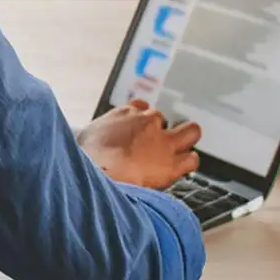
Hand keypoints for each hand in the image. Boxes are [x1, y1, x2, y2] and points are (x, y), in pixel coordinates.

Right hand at [77, 100, 201, 189]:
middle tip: (160, 138)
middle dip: (164, 127)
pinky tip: (185, 165)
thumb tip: (94, 143)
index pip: (140, 108)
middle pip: (164, 118)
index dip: (142, 119)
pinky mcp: (173, 162)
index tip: (140, 127)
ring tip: (183, 148)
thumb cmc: (88, 157)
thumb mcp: (87, 136)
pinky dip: (190, 161)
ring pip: (190, 132)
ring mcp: (163, 141)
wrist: (101, 171)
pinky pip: (192, 159)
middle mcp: (147, 122)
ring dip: (187, 138)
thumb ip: (99, 135)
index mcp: (125, 114)